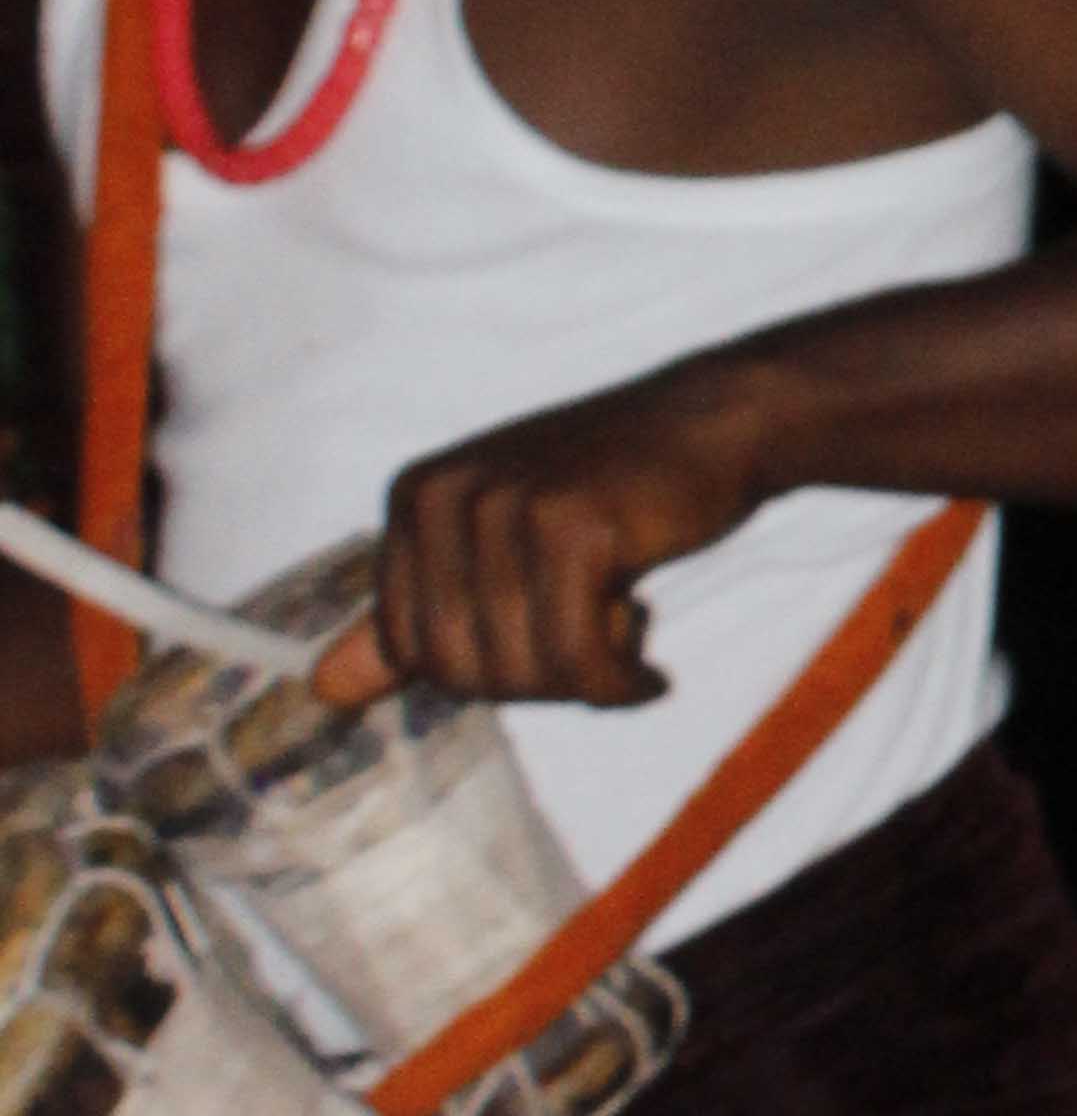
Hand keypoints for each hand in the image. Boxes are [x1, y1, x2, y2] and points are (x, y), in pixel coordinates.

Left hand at [312, 364, 781, 709]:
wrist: (716, 424)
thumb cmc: (614, 489)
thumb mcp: (498, 541)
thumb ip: (415, 615)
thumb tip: (322, 690)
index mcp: (414, 499)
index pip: (409, 647)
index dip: (487, 671)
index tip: (549, 647)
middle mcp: (444, 497)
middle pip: (458, 667)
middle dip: (537, 684)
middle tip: (597, 647)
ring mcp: (505, 506)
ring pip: (519, 668)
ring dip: (586, 684)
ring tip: (627, 637)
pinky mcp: (573, 525)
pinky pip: (580, 659)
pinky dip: (620, 686)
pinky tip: (651, 672)